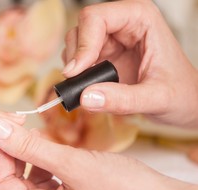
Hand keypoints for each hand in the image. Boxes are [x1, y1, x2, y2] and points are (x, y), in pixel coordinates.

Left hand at [0, 117, 197, 189]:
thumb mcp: (72, 164)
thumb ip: (31, 146)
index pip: (1, 180)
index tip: (2, 123)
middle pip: (14, 179)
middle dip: (14, 150)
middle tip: (20, 122)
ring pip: (30, 177)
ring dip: (31, 153)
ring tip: (39, 132)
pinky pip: (48, 180)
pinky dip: (47, 161)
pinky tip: (52, 146)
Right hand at [62, 0, 197, 127]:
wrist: (183, 104)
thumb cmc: (180, 94)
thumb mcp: (155, 98)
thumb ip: (122, 99)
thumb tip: (86, 97)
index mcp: (141, 19)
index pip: (96, 18)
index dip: (83, 44)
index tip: (77, 72)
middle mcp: (124, 25)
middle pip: (81, 28)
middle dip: (75, 55)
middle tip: (78, 81)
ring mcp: (112, 41)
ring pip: (75, 42)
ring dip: (74, 66)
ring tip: (88, 86)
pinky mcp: (104, 57)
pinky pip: (78, 59)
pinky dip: (76, 74)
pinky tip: (89, 87)